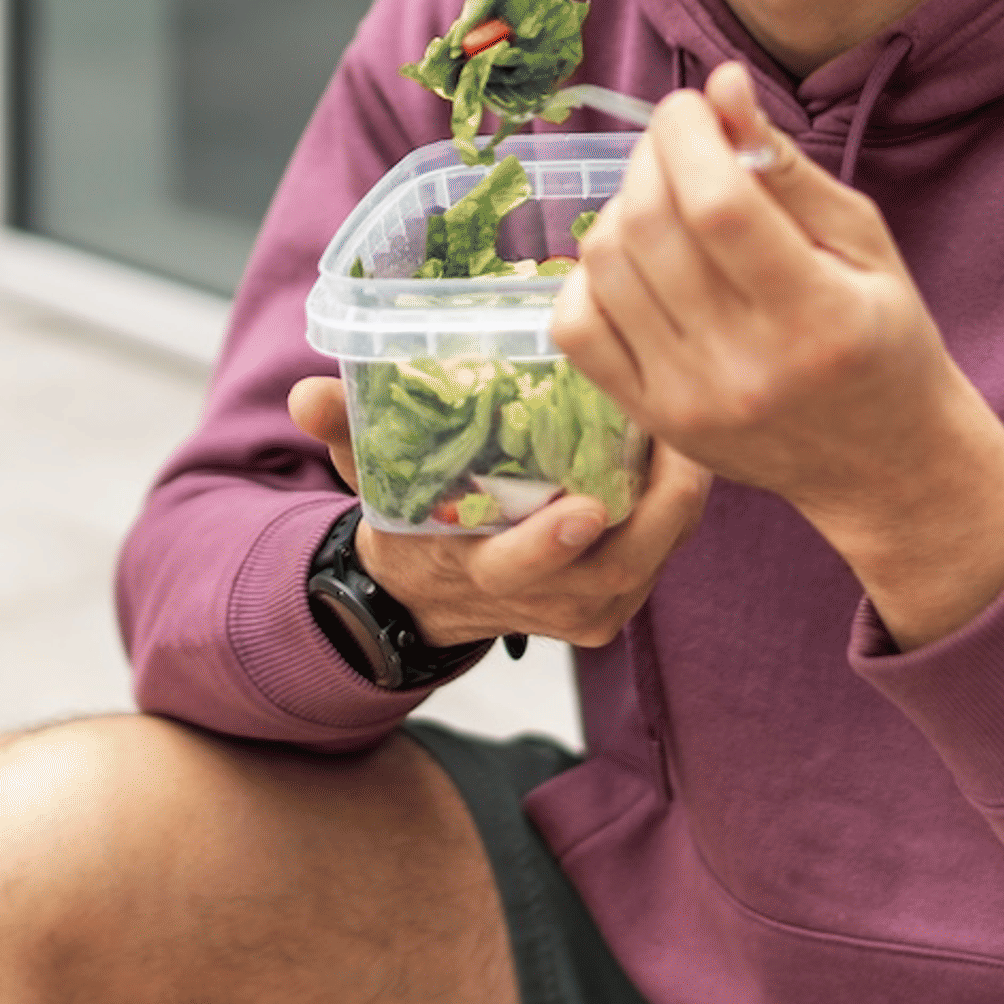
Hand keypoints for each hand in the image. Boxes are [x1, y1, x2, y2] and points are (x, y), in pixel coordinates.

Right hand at [286, 376, 712, 647]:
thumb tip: (306, 396)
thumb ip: (345, 436)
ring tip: (698, 430)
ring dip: (681, 500)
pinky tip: (691, 449)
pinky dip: (680, 507)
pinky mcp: (621, 597)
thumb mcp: (369, 482)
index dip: (553, 547)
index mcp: (481, 578)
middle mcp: (545, 603)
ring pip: (653, 559)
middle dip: (657, 513)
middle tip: (680, 441)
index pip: (520, 572)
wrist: (434, 597)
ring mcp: (590, 608)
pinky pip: (663, 553)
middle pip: (616, 570)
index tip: (588, 507)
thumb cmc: (410, 526)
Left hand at [546, 63, 1003, 647]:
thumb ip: (787, 165)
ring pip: (605, 265)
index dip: (687, 134)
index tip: (694, 107)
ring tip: (667, 199)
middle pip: (651, 226)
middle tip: (682, 142)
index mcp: (816, 317)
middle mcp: (744, 367)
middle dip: (653, 155)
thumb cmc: (883, 338)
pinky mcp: (651, 419)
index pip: (716, 204)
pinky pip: (577, 325)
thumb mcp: (863, 242)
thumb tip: (720, 84)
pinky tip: (636, 260)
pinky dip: (592, 272)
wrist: (882, 464)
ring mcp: (687, 400)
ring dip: (623, 206)